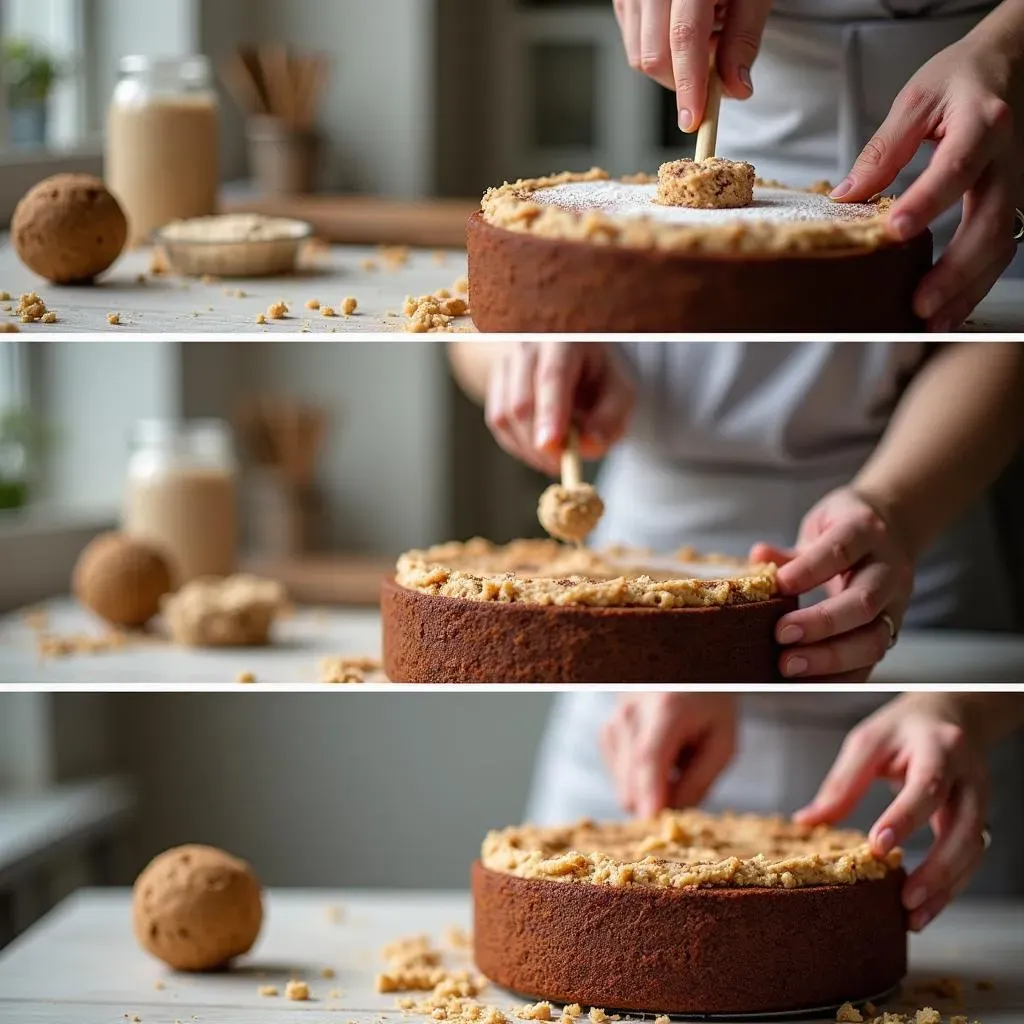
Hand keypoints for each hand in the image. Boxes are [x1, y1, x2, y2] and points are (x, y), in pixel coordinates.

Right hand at [484, 342, 634, 475]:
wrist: (567, 356)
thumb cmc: (597, 376)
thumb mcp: (619, 392)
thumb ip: (610, 418)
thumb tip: (588, 446)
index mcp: (565, 342)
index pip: (553, 376)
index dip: (550, 412)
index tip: (551, 444)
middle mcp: (528, 348)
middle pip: (522, 402)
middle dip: (539, 442)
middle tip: (562, 464)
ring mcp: (506, 364)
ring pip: (505, 416)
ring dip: (529, 448)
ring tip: (556, 457)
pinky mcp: (494, 384)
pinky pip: (498, 423)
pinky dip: (518, 444)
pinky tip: (539, 447)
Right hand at [601, 693, 736, 816]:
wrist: (682, 674)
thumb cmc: (708, 706)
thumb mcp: (723, 742)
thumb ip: (700, 780)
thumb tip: (673, 813)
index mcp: (665, 709)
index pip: (650, 755)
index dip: (649, 790)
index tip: (652, 819)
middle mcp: (630, 714)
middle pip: (632, 779)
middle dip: (657, 799)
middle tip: (685, 789)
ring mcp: (613, 722)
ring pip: (624, 786)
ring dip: (648, 790)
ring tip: (674, 762)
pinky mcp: (605, 734)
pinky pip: (619, 779)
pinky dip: (638, 780)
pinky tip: (658, 758)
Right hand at [612, 0, 770, 129]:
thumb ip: (744, 39)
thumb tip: (736, 89)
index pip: (684, 37)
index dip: (689, 84)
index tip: (694, 118)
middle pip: (654, 55)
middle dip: (681, 82)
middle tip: (712, 76)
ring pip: (640, 56)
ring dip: (671, 69)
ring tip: (701, 44)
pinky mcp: (623, 1)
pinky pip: (634, 45)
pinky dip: (659, 54)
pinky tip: (680, 37)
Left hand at [750, 486, 914, 681]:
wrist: (895, 527)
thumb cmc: (845, 528)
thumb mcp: (819, 526)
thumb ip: (790, 552)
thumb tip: (756, 558)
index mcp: (865, 532)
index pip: (840, 550)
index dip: (809, 570)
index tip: (778, 586)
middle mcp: (888, 570)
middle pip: (863, 602)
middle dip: (821, 624)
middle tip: (780, 636)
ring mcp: (896, 605)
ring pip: (873, 639)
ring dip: (830, 658)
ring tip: (788, 666)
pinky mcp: (892, 632)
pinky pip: (870, 663)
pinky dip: (839, 677)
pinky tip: (806, 682)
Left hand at [795, 693, 990, 931]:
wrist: (952, 714)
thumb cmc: (904, 728)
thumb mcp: (868, 742)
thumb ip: (842, 783)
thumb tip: (807, 822)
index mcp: (938, 749)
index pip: (927, 787)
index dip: (905, 819)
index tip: (878, 847)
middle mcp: (967, 777)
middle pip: (962, 829)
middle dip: (936, 869)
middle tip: (904, 898)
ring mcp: (979, 800)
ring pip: (973, 851)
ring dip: (947, 888)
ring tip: (914, 916)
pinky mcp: (978, 819)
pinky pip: (971, 858)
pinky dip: (951, 885)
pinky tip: (926, 904)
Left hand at [831, 29, 1023, 330]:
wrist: (1012, 62)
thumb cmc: (964, 78)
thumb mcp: (917, 99)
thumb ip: (882, 150)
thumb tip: (848, 196)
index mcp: (983, 124)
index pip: (957, 167)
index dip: (927, 201)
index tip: (894, 231)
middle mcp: (1006, 159)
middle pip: (989, 221)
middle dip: (955, 270)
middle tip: (920, 303)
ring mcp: (1016, 183)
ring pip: (1001, 244)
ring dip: (967, 288)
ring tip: (932, 320)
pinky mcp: (1012, 200)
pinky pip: (1001, 247)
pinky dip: (976, 282)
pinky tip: (950, 307)